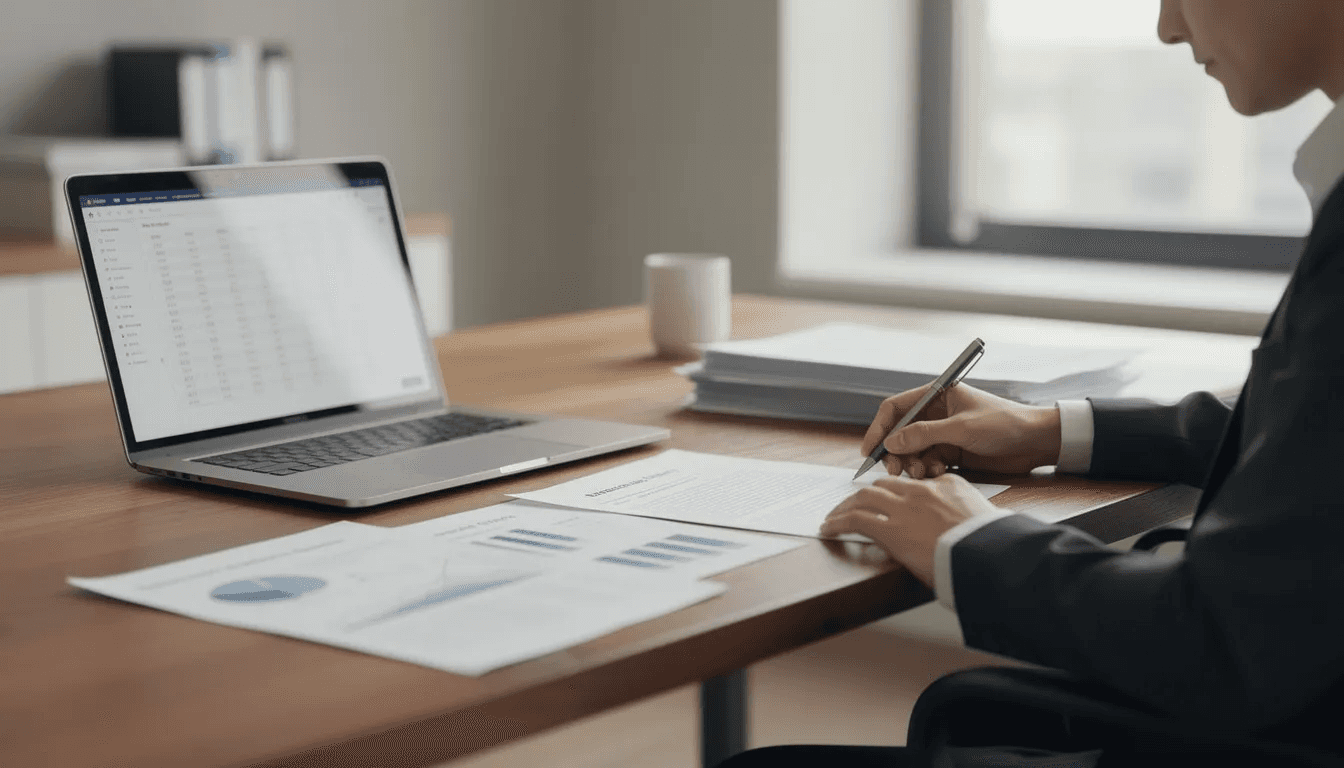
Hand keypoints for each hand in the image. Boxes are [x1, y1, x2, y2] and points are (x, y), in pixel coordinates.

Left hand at [819, 473, 1001, 586]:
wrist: (990, 554)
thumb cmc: (992, 544)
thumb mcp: (983, 518)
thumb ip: (964, 512)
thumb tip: (957, 522)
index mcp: (946, 486)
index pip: (910, 483)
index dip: (892, 491)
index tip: (884, 499)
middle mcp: (921, 492)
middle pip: (882, 485)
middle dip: (863, 495)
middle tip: (851, 506)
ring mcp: (904, 509)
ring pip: (863, 498)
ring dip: (845, 507)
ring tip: (834, 517)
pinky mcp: (890, 529)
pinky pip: (855, 520)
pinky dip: (838, 523)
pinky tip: (828, 529)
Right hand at [862, 383, 1061, 478]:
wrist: (1036, 442)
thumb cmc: (1004, 423)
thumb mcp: (961, 428)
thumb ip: (924, 435)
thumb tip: (890, 443)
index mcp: (936, 395)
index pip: (896, 408)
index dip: (879, 428)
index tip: (870, 450)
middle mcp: (935, 414)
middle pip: (900, 433)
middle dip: (895, 453)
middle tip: (896, 471)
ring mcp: (942, 435)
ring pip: (912, 451)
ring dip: (911, 464)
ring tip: (921, 475)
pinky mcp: (951, 453)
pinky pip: (927, 463)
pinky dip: (927, 471)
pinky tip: (937, 475)